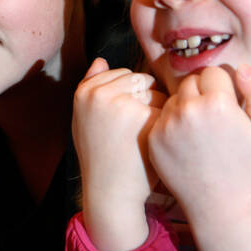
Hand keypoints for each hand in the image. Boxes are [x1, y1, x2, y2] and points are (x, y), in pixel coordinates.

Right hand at [72, 57, 165, 250]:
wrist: (111, 191)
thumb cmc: (101, 157)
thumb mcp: (85, 120)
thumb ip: (91, 89)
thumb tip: (101, 59)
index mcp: (83, 92)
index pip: (121, 74)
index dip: (129, 96)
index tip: (124, 121)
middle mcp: (98, 94)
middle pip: (139, 79)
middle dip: (145, 99)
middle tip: (136, 130)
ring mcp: (121, 103)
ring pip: (154, 90)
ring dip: (158, 109)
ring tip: (143, 136)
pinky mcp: (142, 115)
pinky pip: (166, 106)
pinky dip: (166, 122)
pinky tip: (155, 140)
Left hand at [148, 64, 250, 223]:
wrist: (219, 202)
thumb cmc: (247, 165)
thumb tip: (240, 67)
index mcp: (217, 103)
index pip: (214, 72)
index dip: (224, 86)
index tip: (229, 105)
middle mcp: (187, 110)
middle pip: (191, 81)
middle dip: (203, 93)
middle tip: (214, 118)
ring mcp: (166, 125)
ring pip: (175, 98)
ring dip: (186, 106)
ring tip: (201, 131)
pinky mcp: (153, 138)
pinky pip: (162, 117)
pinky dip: (172, 123)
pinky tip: (186, 142)